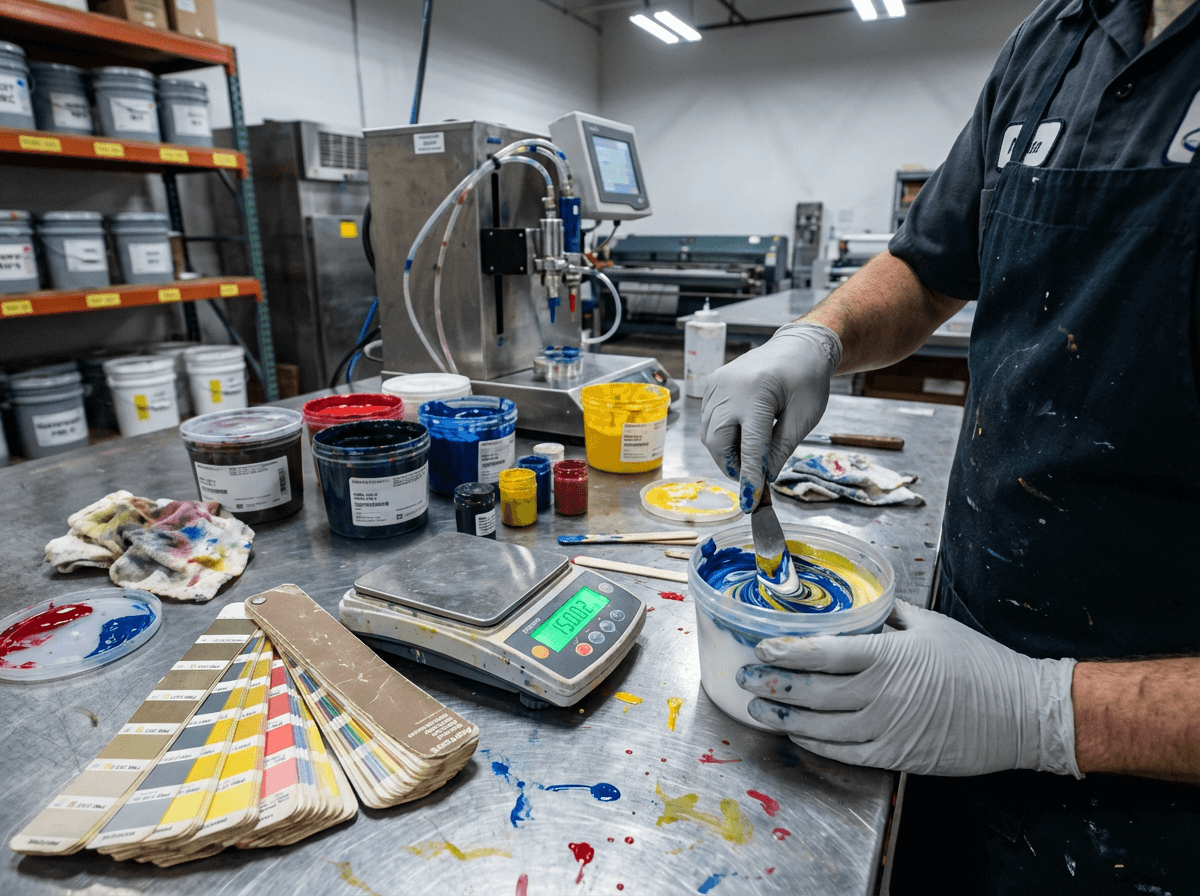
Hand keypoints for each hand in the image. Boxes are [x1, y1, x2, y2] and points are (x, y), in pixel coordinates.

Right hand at [700, 321, 840, 511]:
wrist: (797, 347)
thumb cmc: (807, 380)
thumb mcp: (804, 417)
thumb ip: (781, 449)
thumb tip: (764, 478)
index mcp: (759, 393)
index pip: (750, 446)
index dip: (750, 477)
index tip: (751, 502)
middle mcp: (730, 388)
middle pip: (717, 441)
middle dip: (731, 466)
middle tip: (751, 477)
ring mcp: (717, 384)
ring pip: (708, 434)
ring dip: (725, 453)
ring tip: (749, 456)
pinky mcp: (712, 384)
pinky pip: (708, 420)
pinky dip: (721, 436)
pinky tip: (741, 436)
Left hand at [736, 601, 1081, 776]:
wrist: (1022, 714)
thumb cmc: (979, 664)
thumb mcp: (932, 625)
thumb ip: (890, 615)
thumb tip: (862, 601)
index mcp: (889, 656)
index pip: (824, 653)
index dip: (787, 652)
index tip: (763, 647)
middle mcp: (881, 694)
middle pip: (812, 691)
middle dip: (772, 683)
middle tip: (746, 676)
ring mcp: (886, 728)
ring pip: (821, 725)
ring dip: (784, 716)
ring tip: (758, 706)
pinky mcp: (894, 755)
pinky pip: (843, 752)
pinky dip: (814, 742)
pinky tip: (796, 732)